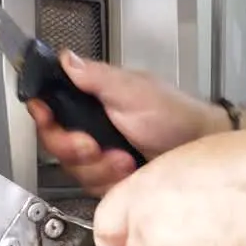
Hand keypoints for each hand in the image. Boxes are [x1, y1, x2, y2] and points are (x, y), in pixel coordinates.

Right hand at [27, 51, 226, 195]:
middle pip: (54, 142)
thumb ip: (97, 77)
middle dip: (72, 147)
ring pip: (72, 168)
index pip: (51, 107)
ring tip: (124, 160)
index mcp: (91, 101)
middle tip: (93, 145)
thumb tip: (67, 58)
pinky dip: (109, 182)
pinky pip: (90, 187)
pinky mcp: (109, 180)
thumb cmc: (175, 116)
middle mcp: (91, 128)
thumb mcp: (134, 91)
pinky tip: (127, 173)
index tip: (45, 116)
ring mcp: (99, 156)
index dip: (43, 114)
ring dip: (97, 167)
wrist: (201, 148)